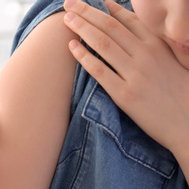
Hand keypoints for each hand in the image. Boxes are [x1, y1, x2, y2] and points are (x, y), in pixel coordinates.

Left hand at [63, 0, 188, 162]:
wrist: (187, 122)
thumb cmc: (179, 91)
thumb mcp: (170, 60)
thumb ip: (152, 43)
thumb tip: (131, 29)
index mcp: (157, 44)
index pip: (126, 19)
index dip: (105, 8)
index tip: (89, 1)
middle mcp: (145, 55)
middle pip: (110, 27)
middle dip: (87, 12)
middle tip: (68, 3)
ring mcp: (135, 74)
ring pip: (103, 43)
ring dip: (82, 28)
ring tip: (66, 19)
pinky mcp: (125, 94)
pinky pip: (100, 71)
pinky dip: (84, 57)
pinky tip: (72, 47)